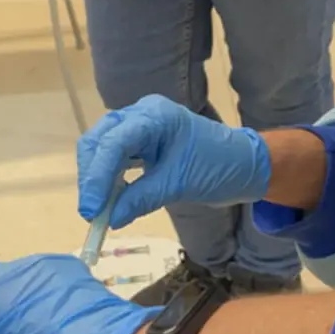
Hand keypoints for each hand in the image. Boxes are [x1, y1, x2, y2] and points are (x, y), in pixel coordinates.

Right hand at [78, 95, 270, 228]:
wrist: (243, 165)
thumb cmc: (218, 166)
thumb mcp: (179, 184)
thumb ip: (141, 198)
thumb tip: (110, 218)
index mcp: (154, 115)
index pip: (113, 143)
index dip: (97, 177)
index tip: (92, 210)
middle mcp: (141, 115)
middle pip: (100, 141)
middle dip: (92, 177)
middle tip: (91, 212)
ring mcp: (140, 127)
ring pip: (103, 149)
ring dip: (97, 179)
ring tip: (98, 210)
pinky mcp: (141, 143)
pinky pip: (115, 158)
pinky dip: (109, 179)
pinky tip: (109, 200)